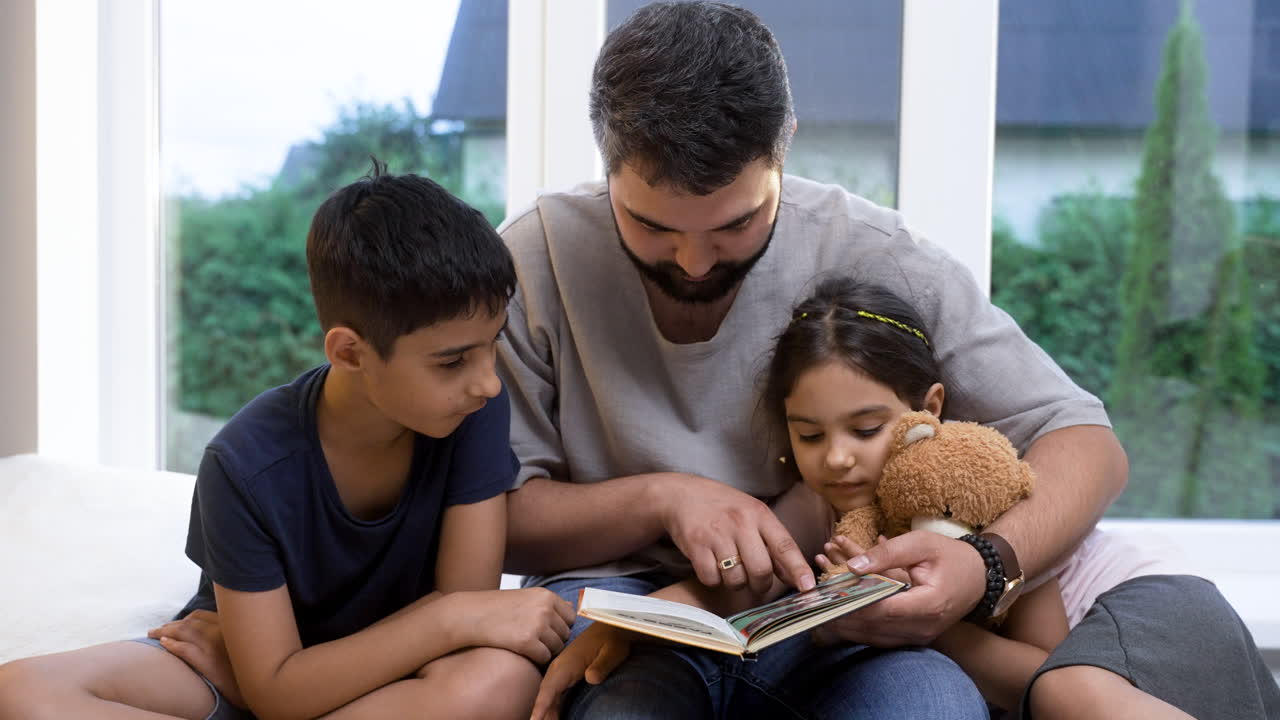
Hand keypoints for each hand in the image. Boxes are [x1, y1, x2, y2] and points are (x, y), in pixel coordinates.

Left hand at [148, 609, 245, 708]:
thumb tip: (212, 633)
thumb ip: (231, 634)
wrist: (263, 686)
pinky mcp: (209, 661)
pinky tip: (163, 644)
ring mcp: (216, 645)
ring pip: (184, 631)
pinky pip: (185, 649)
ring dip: (165, 631)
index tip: (175, 624)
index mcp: (233, 624)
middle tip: (158, 629)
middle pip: (190, 621)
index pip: (202, 615)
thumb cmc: (251, 667)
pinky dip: (171, 644)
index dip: (184, 619)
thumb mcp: (245, 644)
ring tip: (153, 634)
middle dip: (171, 624)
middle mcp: (224, 630)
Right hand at [451, 588, 575, 663]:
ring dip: (545, 650)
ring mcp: (537, 625)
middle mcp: (545, 608)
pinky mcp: (527, 642)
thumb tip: (573, 607)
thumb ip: (549, 603)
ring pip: (556, 648)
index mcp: (546, 595)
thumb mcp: (526, 597)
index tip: (545, 630)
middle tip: (533, 640)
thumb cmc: (497, 608)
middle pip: (565, 634)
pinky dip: (535, 659)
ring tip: (527, 645)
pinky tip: (521, 652)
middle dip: (553, 640)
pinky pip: (544, 658)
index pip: (571, 617)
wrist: (469, 615)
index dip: (560, 627)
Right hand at [530, 622, 632, 719]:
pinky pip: (554, 694)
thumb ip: (602, 665)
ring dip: (545, 712)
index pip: (550, 688)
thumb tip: (591, 678)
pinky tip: (553, 718)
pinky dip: (550, 707)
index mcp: (568, 663)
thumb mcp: (613, 652)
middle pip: (544, 695)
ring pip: (548, 696)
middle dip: (540, 713)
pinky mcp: (566, 675)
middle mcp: (559, 668)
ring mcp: (561, 672)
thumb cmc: (613, 640)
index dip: (541, 706)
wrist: (611, 629)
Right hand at [655, 473, 814, 593]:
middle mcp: (740, 523)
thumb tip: (794, 576)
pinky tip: (711, 564)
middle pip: (761, 570)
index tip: (808, 588)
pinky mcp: (696, 545)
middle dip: (760, 584)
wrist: (682, 494)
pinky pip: (712, 578)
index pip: (785, 546)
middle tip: (756, 581)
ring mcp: (717, 534)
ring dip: (735, 582)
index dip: (798, 569)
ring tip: (729, 567)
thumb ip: (774, 542)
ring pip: (736, 579)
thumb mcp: (753, 514)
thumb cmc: (724, 507)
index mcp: (760, 514)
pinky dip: (713, 579)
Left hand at [811, 531, 984, 646]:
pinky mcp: (912, 637)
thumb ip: (886, 554)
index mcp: (928, 604)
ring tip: (815, 610)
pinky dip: (856, 626)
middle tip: (810, 604)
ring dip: (843, 623)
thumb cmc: (951, 556)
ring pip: (872, 636)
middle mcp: (923, 628)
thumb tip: (853, 567)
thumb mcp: (920, 543)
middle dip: (839, 614)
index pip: (880, 610)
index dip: (850, 604)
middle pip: (872, 627)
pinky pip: (879, 637)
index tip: (823, 596)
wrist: (979, 576)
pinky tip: (835, 616)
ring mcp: (919, 636)